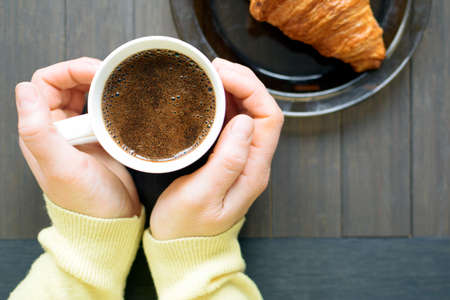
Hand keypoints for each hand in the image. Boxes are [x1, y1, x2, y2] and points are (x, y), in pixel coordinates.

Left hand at [15, 57, 140, 217]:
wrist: (113, 222)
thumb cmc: (86, 201)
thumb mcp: (61, 167)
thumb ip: (38, 131)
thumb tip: (23, 89)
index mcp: (40, 132)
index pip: (45, 83)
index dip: (68, 70)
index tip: (96, 71)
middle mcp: (58, 130)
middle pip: (66, 85)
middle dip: (86, 73)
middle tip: (111, 75)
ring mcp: (80, 134)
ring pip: (85, 96)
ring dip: (100, 86)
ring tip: (118, 86)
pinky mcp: (101, 140)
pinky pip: (103, 111)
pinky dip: (112, 102)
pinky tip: (124, 104)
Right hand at [150, 58, 283, 239]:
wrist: (181, 247)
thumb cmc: (187, 227)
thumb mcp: (202, 197)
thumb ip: (226, 161)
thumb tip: (243, 121)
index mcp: (253, 170)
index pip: (269, 117)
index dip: (251, 89)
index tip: (222, 75)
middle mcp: (252, 161)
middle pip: (261, 110)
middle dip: (243, 82)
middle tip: (213, 68)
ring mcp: (240, 159)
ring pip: (247, 113)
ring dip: (233, 89)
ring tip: (209, 75)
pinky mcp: (225, 157)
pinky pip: (230, 122)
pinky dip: (221, 103)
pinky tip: (207, 95)